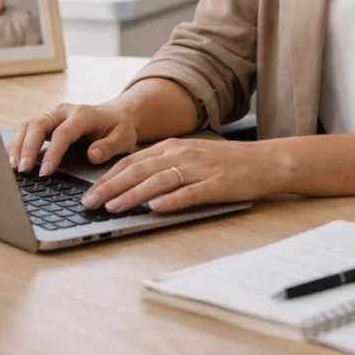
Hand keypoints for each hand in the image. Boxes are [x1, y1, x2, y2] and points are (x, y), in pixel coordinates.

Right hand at [5, 100, 138, 175]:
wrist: (117, 114)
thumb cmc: (119, 127)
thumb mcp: (124, 137)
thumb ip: (109, 146)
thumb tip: (93, 156)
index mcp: (84, 115)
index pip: (63, 133)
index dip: (52, 153)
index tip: (45, 172)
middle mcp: (65, 111)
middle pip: (39, 123)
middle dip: (28, 147)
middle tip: (22, 170)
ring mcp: (54, 115)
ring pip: (28, 124)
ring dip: (18, 144)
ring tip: (13, 167)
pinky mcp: (47, 122)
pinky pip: (26, 129)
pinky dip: (17, 143)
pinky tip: (12, 159)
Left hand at [80, 137, 286, 212]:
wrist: (266, 161)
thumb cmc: (226, 163)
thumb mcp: (191, 157)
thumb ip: (164, 167)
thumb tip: (132, 185)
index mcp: (173, 146)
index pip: (132, 161)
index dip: (107, 177)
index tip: (88, 192)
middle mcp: (183, 154)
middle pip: (139, 170)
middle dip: (110, 187)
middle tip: (89, 203)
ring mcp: (200, 169)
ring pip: (159, 181)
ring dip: (133, 195)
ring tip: (113, 208)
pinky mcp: (217, 184)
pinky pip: (190, 193)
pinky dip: (171, 200)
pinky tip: (156, 208)